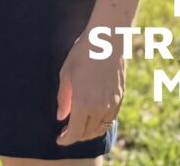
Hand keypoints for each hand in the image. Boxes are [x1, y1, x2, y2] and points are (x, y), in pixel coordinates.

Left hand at [56, 31, 124, 146]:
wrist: (107, 39)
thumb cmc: (83, 53)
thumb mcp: (66, 73)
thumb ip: (63, 98)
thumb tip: (61, 117)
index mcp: (83, 102)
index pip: (74, 132)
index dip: (66, 139)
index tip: (59, 139)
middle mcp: (99, 107)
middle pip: (87, 133)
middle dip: (75, 136)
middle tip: (66, 133)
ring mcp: (112, 104)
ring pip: (100, 129)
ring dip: (88, 132)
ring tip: (79, 127)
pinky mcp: (120, 98)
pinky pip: (110, 120)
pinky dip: (101, 124)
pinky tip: (93, 118)